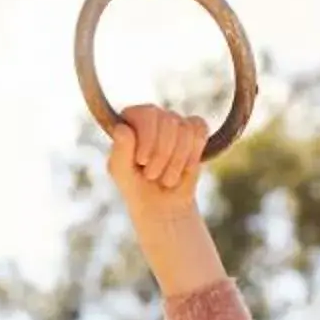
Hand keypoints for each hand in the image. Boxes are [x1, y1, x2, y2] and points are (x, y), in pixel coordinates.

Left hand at [107, 105, 208, 219]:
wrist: (160, 205)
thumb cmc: (136, 186)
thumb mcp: (122, 173)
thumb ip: (119, 151)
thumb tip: (123, 128)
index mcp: (131, 119)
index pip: (145, 113)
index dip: (147, 138)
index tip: (142, 161)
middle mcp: (153, 115)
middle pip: (168, 120)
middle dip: (162, 154)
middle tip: (152, 175)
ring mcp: (175, 122)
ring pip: (185, 129)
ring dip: (177, 161)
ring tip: (166, 178)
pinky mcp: (194, 131)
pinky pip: (199, 131)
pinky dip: (193, 155)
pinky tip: (184, 168)